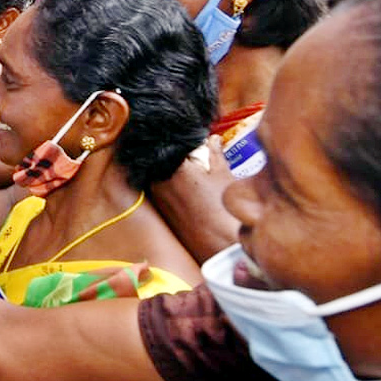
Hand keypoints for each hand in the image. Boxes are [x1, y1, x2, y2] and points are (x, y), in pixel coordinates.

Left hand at [149, 135, 239, 264]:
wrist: (219, 246)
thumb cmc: (224, 209)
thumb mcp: (223, 175)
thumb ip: (215, 153)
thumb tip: (213, 139)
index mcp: (173, 167)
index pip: (169, 143)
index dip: (178, 138)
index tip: (186, 134)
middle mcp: (158, 180)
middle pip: (161, 159)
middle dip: (173, 153)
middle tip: (191, 152)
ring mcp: (156, 196)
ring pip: (158, 174)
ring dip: (169, 169)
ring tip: (190, 170)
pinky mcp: (159, 210)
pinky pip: (160, 190)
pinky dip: (169, 184)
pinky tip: (186, 188)